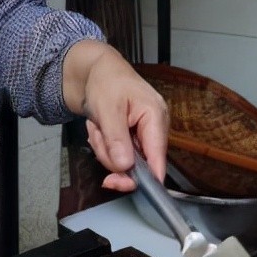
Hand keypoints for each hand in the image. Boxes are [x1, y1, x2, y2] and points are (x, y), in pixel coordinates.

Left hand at [62, 40, 168, 192]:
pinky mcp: (134, 140)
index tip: (121, 184)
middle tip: (98, 137)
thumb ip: (117, 139)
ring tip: (99, 127)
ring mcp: (144, 136)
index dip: (143, 178)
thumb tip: (125, 166)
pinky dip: (105, 147)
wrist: (98, 71)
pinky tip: (102, 130)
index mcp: (156, 118)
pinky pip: (118, 156)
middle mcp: (154, 129)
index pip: (157, 159)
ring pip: (123, 163)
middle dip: (111, 156)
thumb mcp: (108, 109)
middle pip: (137, 166)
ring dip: (104, 149)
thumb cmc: (107, 81)